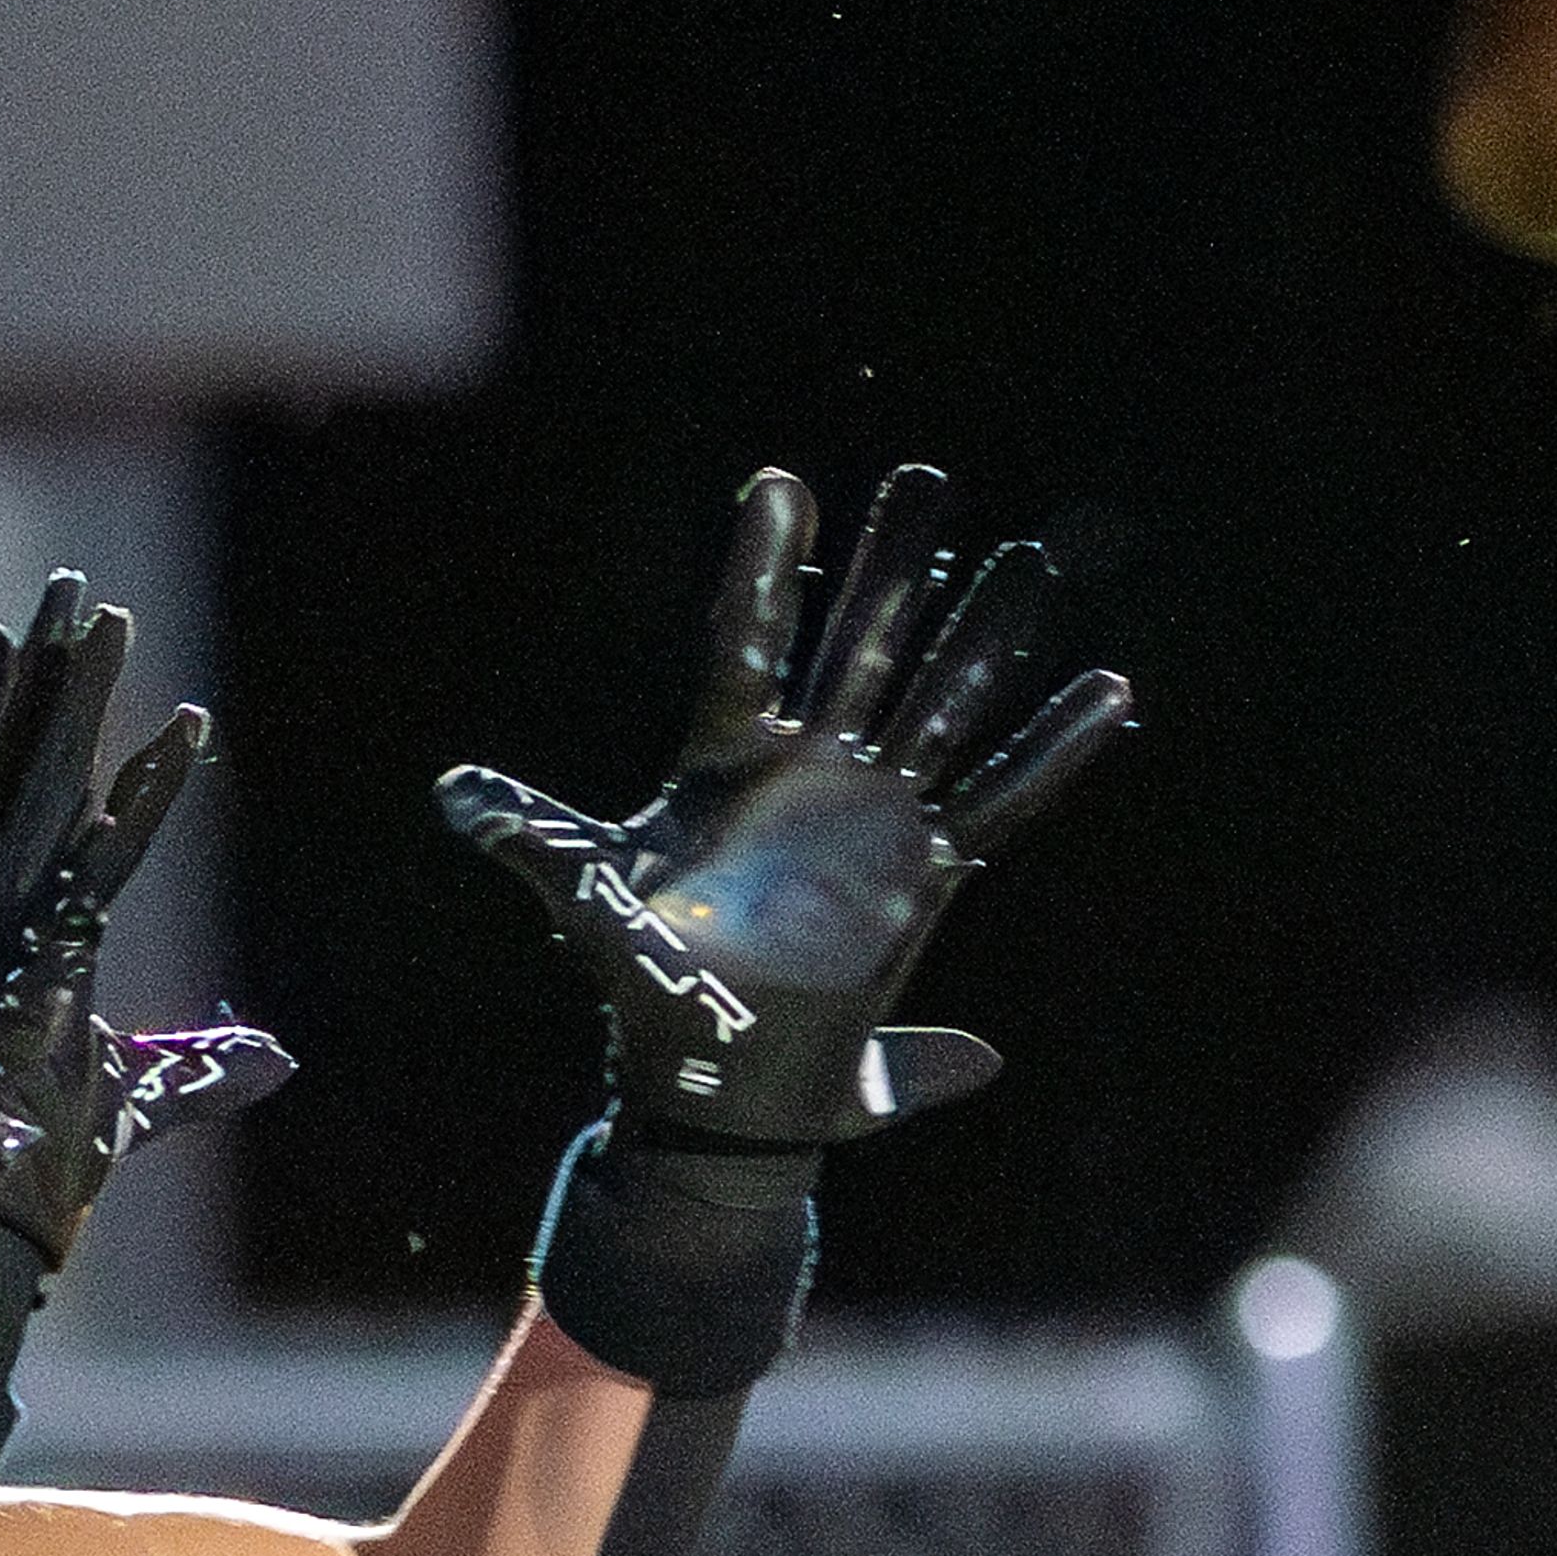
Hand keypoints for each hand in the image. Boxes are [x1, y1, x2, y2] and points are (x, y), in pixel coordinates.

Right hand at [0, 572, 292, 1260]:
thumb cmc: (43, 1161)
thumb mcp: (141, 1099)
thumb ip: (204, 1072)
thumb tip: (278, 1058)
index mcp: (11, 920)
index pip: (22, 794)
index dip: (32, 719)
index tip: (33, 641)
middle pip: (26, 760)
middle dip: (49, 671)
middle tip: (68, 584)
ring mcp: (10, 922)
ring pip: (49, 781)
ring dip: (79, 695)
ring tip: (96, 608)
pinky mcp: (39, 951)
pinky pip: (104, 859)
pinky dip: (147, 799)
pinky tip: (183, 732)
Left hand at [437, 465, 1128, 1146]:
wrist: (712, 1077)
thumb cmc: (646, 979)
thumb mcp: (587, 895)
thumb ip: (534, 836)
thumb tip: (451, 795)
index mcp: (728, 756)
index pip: (748, 639)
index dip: (765, 565)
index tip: (781, 479)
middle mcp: (810, 768)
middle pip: (859, 643)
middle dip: (893, 564)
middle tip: (927, 478)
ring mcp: (873, 812)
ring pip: (938, 702)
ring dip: (981, 634)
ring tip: (1027, 559)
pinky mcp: (925, 870)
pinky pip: (999, 800)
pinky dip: (1051, 752)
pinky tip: (1104, 695)